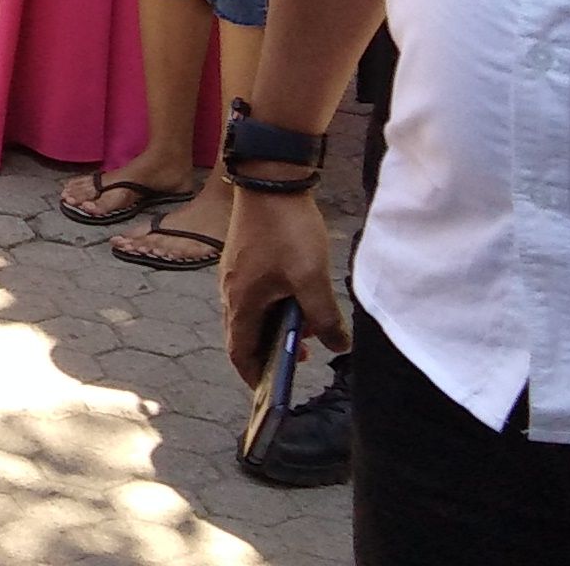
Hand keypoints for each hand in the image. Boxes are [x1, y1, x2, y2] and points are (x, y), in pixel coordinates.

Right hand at [217, 188, 341, 385]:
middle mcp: (231, 291)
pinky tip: (299, 295)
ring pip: (253, 312)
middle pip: (245, 334)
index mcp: (241, 303)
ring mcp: (235, 272)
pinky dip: (275, 304)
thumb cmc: (287, 231)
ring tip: (308, 328)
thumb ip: (324, 317)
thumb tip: (339, 346)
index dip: (253, 375)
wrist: (269, 178)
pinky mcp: (244, 257)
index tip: (269, 390)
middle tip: (301, 358)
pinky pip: (256, 293)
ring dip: (276, 325)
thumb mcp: (312, 279)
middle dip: (271, 350)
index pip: (239, 352)